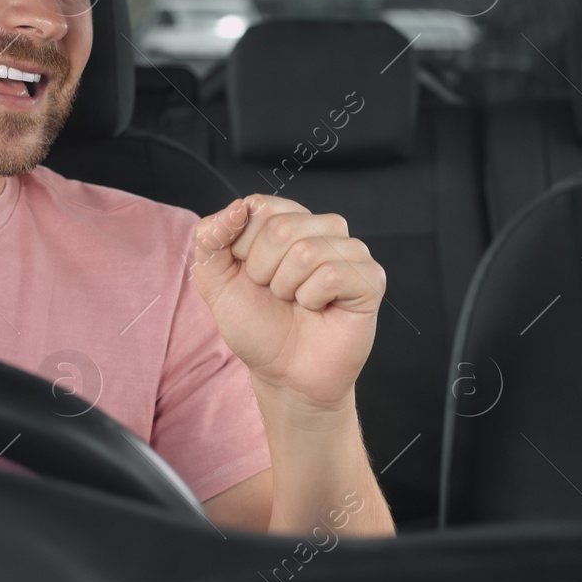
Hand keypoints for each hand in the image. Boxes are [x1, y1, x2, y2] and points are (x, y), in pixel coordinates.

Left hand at [191, 194, 384, 410]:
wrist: (285, 375)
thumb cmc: (257, 326)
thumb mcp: (216, 281)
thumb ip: (211, 238)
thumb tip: (238, 207)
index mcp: (288, 220)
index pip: (259, 207)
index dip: (243, 249)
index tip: (252, 276)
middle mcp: (322, 228)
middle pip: (280, 229)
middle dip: (263, 272)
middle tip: (276, 294)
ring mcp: (350, 251)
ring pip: (306, 252)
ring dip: (288, 289)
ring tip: (296, 302)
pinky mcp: (370, 278)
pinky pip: (331, 275)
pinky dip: (313, 300)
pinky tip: (319, 309)